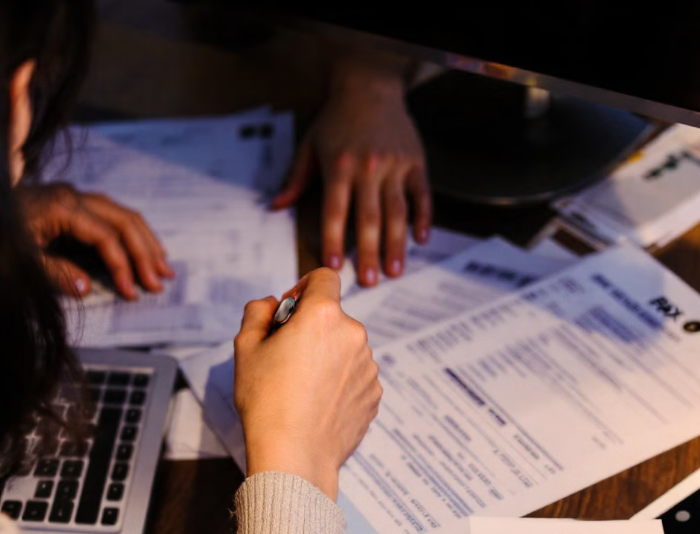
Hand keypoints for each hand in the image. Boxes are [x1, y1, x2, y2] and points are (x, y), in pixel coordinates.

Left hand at [16, 183, 173, 299]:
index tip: (132, 292)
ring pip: (122, 214)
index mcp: (62, 206)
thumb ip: (54, 273)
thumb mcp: (19, 259)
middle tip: (161, 281)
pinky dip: (132, 233)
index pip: (106, 236)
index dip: (122, 266)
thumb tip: (86, 288)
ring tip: (164, 268)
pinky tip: (143, 249)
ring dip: (145, 241)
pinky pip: (111, 215)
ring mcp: (73, 197)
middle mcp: (73, 196)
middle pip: (123, 220)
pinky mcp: (71, 204)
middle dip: (145, 252)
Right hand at [234, 268, 381, 500]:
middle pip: (333, 318)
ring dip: (328, 357)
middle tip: (286, 359)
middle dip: (312, 329)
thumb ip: (257, 313)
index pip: (324, 278)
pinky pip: (355, 378)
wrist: (294, 455)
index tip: (290, 311)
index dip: (304, 288)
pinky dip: (340, 384)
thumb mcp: (246, 349)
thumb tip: (272, 304)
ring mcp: (368, 367)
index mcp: (323, 316)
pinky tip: (317, 405)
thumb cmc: (266, 401)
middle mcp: (354, 335)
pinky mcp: (374, 395)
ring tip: (301, 389)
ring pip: (346, 349)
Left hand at [272, 66, 431, 286]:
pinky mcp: (415, 162)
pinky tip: (420, 240)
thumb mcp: (309, 145)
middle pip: (369, 218)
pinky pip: (421, 195)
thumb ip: (296, 179)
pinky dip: (423, 218)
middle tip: (370, 281)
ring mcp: (394, 166)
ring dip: (396, 244)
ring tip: (394, 271)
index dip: (333, 240)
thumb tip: (276, 206)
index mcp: (338, 167)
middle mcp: (368, 168)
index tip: (334, 266)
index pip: (335, 212)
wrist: (369, 87)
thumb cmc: (336, 120)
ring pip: (397, 212)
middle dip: (369, 252)